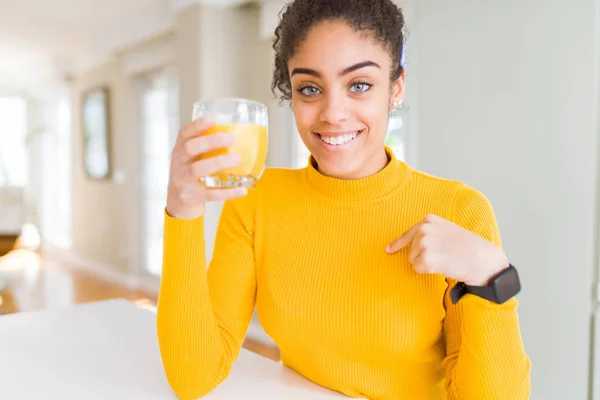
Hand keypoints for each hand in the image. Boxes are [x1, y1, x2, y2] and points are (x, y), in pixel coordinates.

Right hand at [166, 116, 247, 219]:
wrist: (178, 204)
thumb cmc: (190, 176)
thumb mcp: (191, 160)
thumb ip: (205, 149)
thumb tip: (238, 135)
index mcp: (179, 151)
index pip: (185, 134)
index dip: (198, 125)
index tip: (213, 118)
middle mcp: (178, 164)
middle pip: (191, 148)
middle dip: (211, 141)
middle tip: (231, 138)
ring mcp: (183, 181)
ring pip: (198, 169)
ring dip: (219, 162)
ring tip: (237, 158)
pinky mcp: (192, 197)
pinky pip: (211, 194)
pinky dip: (228, 192)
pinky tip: (242, 189)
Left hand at [386, 214, 508, 285]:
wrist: (481, 258)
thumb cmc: (467, 247)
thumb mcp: (446, 230)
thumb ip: (430, 233)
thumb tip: (413, 244)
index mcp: (429, 220)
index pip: (408, 234)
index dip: (398, 244)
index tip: (388, 250)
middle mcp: (424, 228)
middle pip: (410, 250)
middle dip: (423, 256)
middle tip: (443, 255)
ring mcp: (425, 242)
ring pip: (413, 260)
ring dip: (426, 264)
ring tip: (444, 259)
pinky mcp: (427, 257)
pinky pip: (417, 269)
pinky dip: (428, 271)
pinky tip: (442, 265)